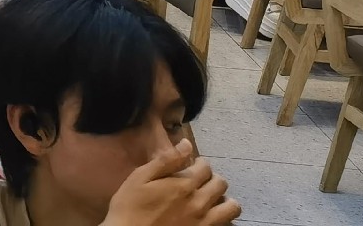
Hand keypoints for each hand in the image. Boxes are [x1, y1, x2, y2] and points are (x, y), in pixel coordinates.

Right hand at [101, 141, 238, 225]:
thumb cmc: (130, 206)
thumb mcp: (140, 177)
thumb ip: (165, 160)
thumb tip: (186, 144)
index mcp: (183, 185)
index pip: (205, 167)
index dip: (200, 163)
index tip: (193, 165)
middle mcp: (199, 203)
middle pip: (220, 184)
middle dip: (212, 178)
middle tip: (201, 180)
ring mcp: (205, 222)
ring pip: (232, 207)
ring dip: (224, 199)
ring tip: (211, 199)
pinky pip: (227, 224)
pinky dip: (224, 217)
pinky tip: (211, 215)